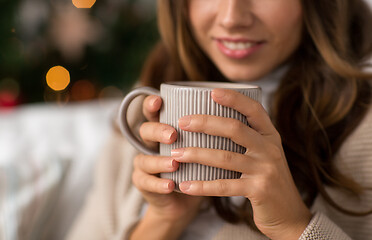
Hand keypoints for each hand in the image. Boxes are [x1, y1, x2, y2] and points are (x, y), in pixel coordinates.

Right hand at [131, 95, 203, 238]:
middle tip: (173, 135)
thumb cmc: (199, 167)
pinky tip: (170, 185)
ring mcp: (144, 164)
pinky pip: (146, 182)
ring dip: (159, 160)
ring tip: (174, 163)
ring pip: (144, 158)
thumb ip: (212, 132)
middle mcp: (151, 143)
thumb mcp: (205, 147)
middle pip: (145, 130)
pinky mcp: (144, 183)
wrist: (185, 201)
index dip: (151, 104)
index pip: (153, 112)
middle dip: (158, 131)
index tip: (160, 100)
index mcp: (164, 129)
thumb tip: (237, 112)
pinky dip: (159, 184)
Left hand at [171, 89, 311, 239]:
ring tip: (175, 154)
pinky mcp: (259, 190)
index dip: (234, 98)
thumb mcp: (263, 154)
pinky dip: (202, 186)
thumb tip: (212, 121)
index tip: (212, 92)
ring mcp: (266, 169)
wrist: (289, 214)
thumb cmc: (267, 179)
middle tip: (182, 123)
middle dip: (205, 123)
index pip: (254, 109)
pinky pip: (224, 186)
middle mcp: (270, 149)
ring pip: (225, 157)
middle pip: (235, 128)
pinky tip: (185, 185)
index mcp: (270, 135)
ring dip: (197, 154)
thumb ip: (247, 138)